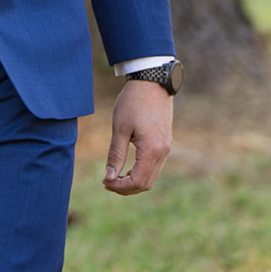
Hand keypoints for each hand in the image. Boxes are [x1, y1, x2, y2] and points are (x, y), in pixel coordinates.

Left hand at [103, 79, 172, 194]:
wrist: (152, 83)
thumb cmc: (132, 103)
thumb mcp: (120, 128)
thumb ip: (115, 154)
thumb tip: (109, 177)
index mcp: (152, 150)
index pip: (137, 181)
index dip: (120, 186)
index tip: (103, 181)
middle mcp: (163, 153)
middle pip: (146, 184)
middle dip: (126, 188)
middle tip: (106, 182)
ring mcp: (166, 149)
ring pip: (152, 177)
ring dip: (133, 182)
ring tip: (114, 177)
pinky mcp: (165, 143)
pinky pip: (154, 167)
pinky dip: (141, 173)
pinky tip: (126, 169)